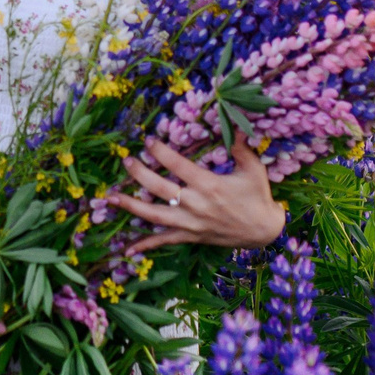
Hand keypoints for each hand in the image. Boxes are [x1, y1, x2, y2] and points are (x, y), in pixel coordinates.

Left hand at [105, 137, 283, 251]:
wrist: (264, 230)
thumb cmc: (258, 196)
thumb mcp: (253, 168)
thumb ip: (241, 147)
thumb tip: (235, 125)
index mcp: (209, 185)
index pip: (177, 165)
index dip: (160, 152)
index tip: (147, 140)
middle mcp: (196, 204)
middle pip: (159, 188)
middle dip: (139, 173)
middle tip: (126, 160)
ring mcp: (191, 223)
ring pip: (154, 215)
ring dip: (131, 206)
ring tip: (111, 198)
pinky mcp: (191, 236)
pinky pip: (165, 241)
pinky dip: (146, 246)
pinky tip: (127, 249)